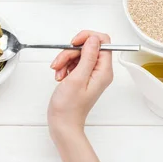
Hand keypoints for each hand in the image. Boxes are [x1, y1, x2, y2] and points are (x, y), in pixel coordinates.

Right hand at [47, 30, 111, 161]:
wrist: (63, 123)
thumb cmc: (69, 107)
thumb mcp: (77, 78)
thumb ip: (88, 56)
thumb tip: (94, 39)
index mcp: (104, 71)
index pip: (103, 42)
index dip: (87, 38)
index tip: (73, 44)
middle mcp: (100, 71)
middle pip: (87, 47)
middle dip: (70, 52)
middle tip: (60, 63)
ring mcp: (91, 74)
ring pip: (78, 54)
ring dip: (65, 60)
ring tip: (58, 73)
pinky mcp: (82, 77)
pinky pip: (73, 63)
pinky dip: (64, 67)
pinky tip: (59, 76)